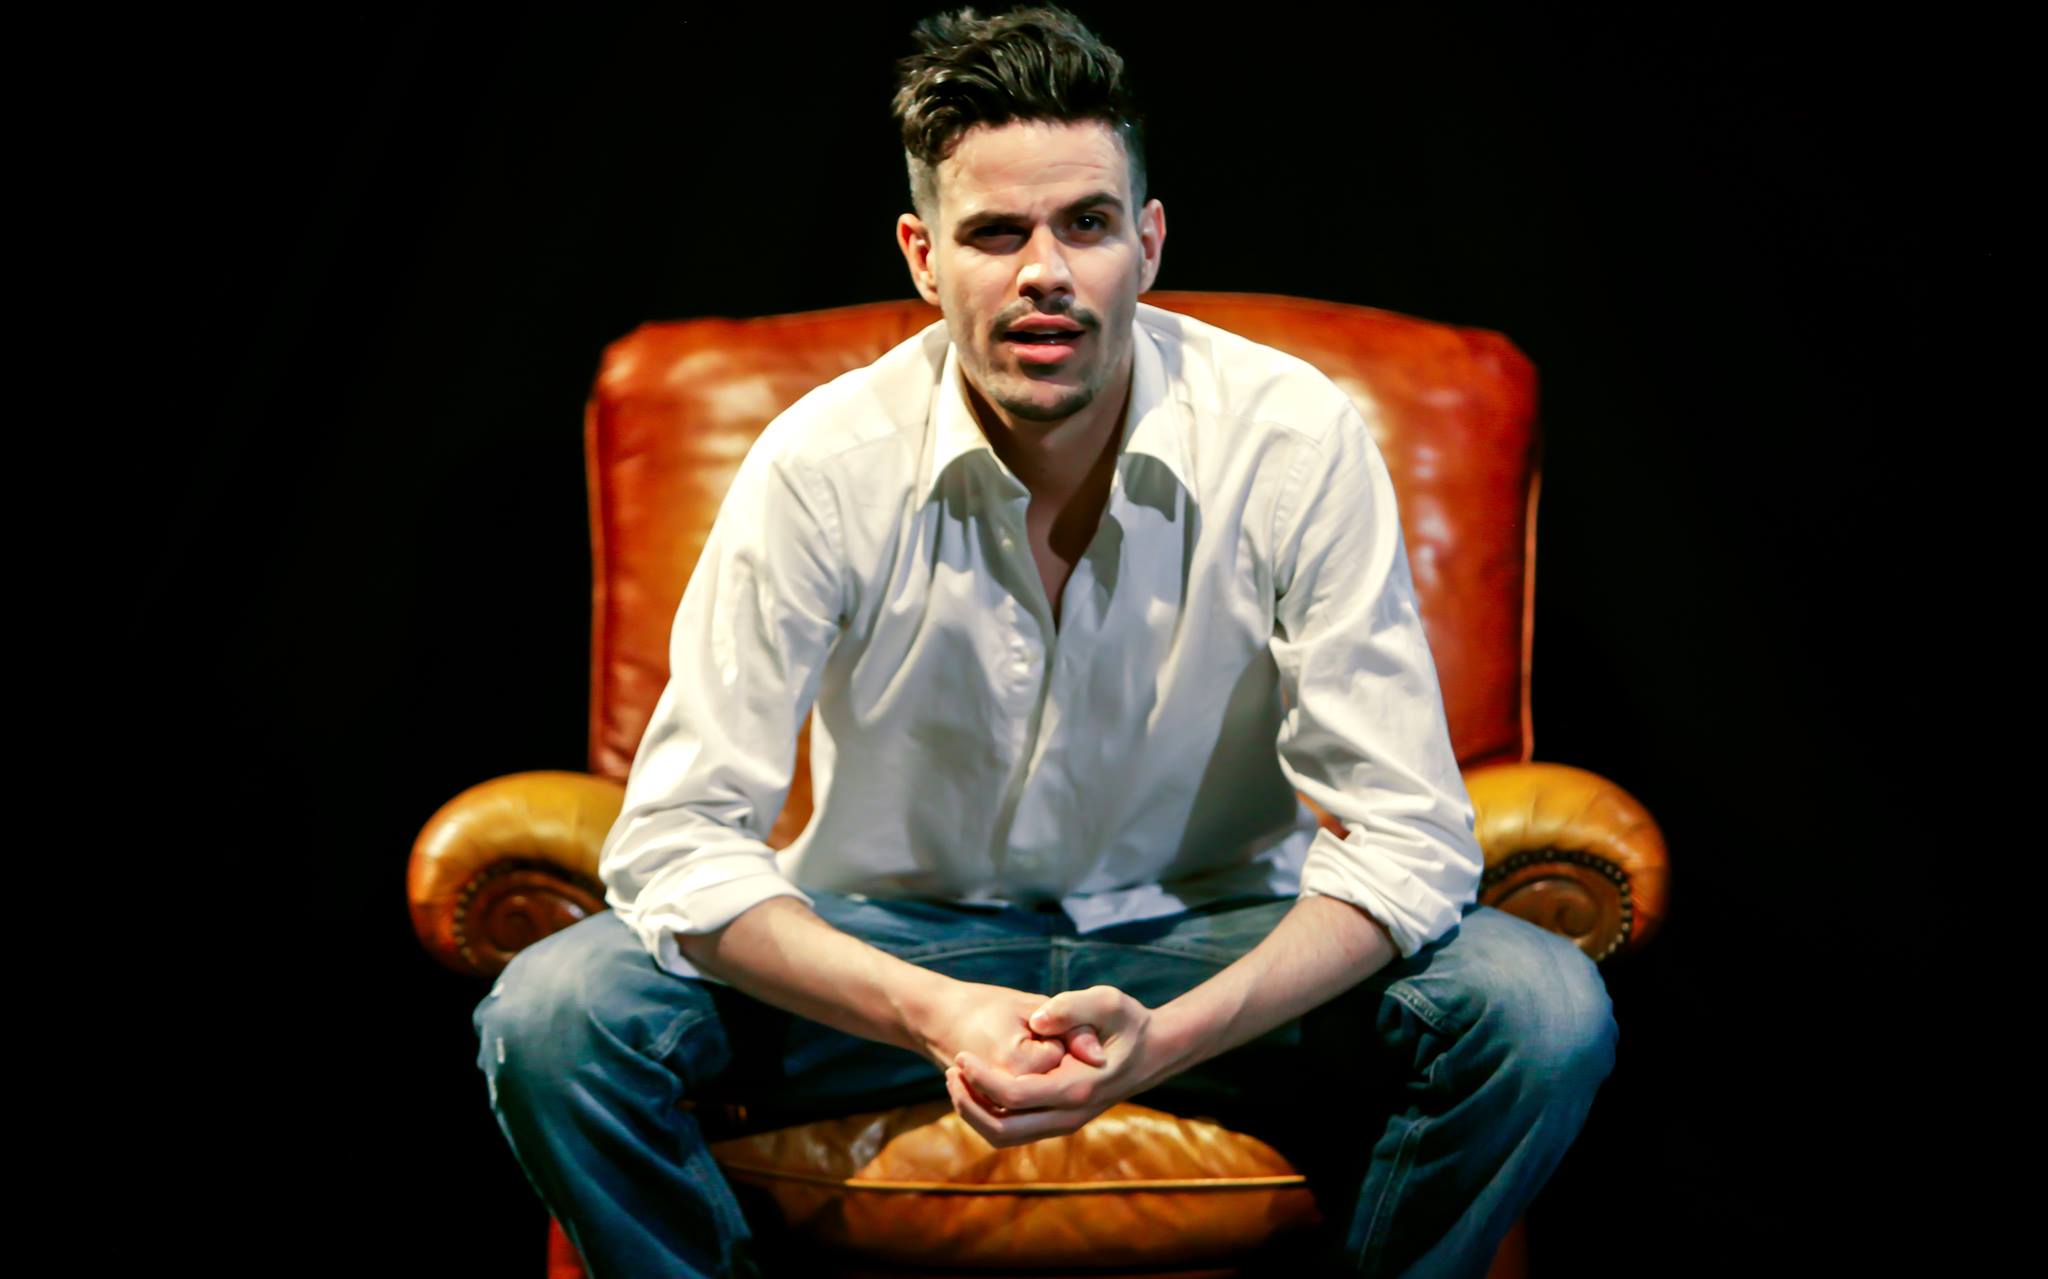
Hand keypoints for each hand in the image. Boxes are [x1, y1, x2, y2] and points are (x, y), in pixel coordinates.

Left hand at [944, 984, 1170, 1148]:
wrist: (1154, 1052)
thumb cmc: (1128, 1022)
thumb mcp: (1108, 1001)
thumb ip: (1073, 1008)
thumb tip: (1038, 1020)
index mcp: (1076, 1089)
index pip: (1014, 1097)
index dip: (981, 1079)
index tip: (962, 1056)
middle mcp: (1068, 1116)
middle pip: (1002, 1129)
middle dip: (968, 1104)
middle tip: (951, 1071)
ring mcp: (1063, 1124)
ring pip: (1004, 1137)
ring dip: (975, 1113)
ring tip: (957, 1079)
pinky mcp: (1057, 1122)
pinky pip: (1013, 1131)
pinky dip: (988, 1115)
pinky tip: (977, 1085)